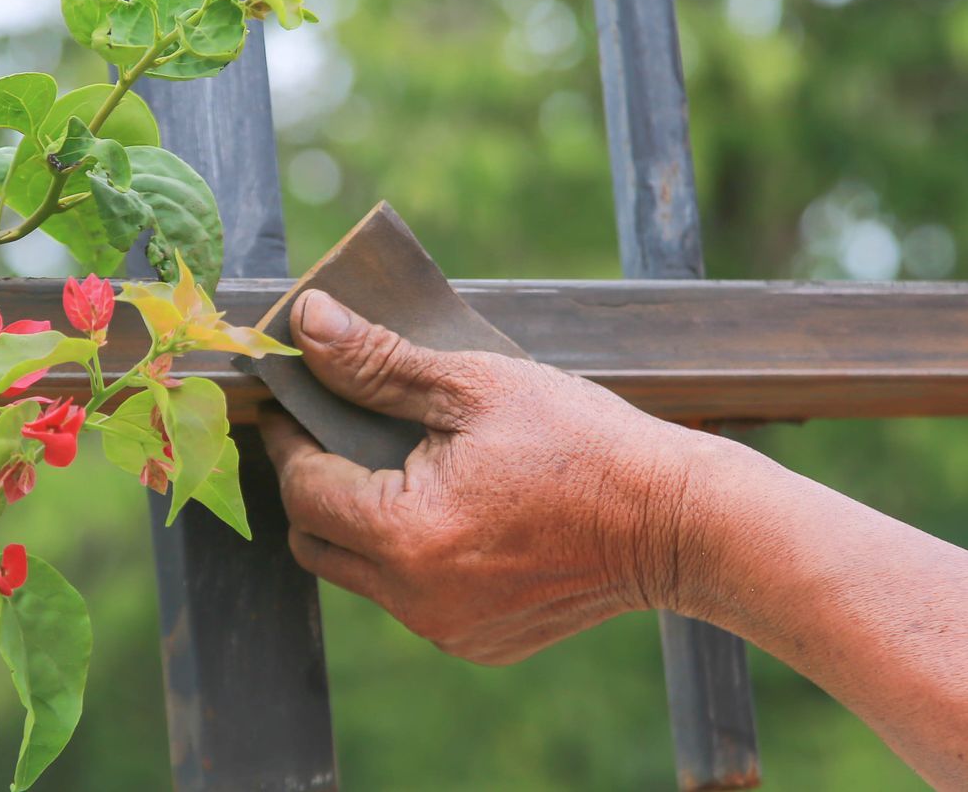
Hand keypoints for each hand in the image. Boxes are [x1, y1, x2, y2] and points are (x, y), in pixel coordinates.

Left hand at [259, 289, 727, 664]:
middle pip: (317, 541)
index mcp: (404, 534)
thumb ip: (379, 361)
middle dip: (316, 484)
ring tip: (404, 463)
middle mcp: (415, 600)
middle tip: (341, 429)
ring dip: (364, 521)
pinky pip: (414, 600)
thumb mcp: (476, 384)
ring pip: (363, 574)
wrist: (677, 524)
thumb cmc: (583, 443)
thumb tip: (308, 324)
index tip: (294, 398)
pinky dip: (413, 557)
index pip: (302, 487)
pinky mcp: (480, 643)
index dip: (290, 438)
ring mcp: (448, 630)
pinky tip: (456, 509)